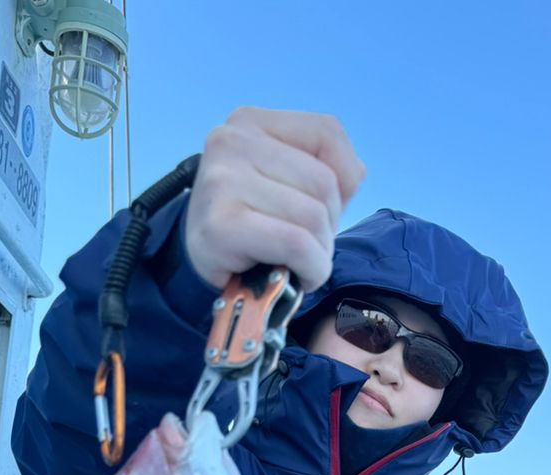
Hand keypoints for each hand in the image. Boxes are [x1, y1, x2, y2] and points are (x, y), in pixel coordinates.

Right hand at [184, 107, 365, 292]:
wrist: (196, 265)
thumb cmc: (250, 223)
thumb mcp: (284, 181)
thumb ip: (323, 166)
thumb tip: (354, 175)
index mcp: (250, 122)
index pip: (327, 132)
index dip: (344, 178)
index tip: (324, 208)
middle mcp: (231, 141)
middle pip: (324, 182)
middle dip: (327, 225)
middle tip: (304, 246)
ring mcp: (223, 181)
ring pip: (313, 216)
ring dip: (319, 253)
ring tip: (296, 262)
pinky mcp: (222, 224)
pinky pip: (296, 244)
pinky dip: (310, 269)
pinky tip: (297, 276)